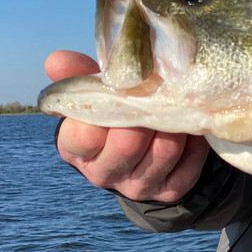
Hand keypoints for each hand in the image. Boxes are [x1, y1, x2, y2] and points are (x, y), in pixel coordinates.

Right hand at [45, 50, 209, 201]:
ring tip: (178, 103)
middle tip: (157, 91)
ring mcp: (138, 186)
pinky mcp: (171, 190)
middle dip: (144, 115)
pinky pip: (190, 162)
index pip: (81, 137)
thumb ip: (79, 77)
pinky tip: (191, 125)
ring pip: (164, 150)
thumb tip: (57, 60)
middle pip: (126, 145)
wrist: (147, 150)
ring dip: (175, 122)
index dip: (102, 112)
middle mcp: (104, 173)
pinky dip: (194, 140)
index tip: (118, 89)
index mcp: (77, 150)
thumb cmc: (117, 113)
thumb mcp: (98, 95)